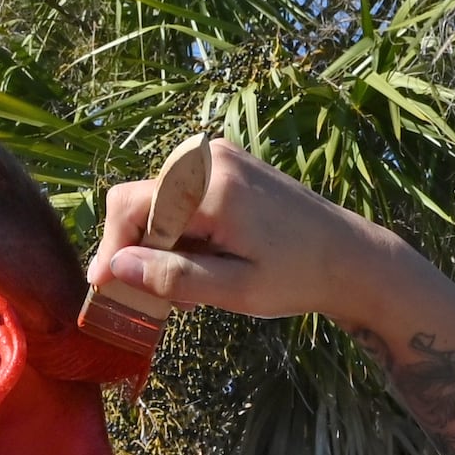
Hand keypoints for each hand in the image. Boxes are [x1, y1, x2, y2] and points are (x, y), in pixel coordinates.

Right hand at [88, 138, 422, 333]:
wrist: (351, 256)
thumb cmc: (299, 278)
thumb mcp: (234, 290)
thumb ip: (172, 278)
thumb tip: (114, 270)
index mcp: (211, 188)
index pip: (131, 207)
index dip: (111, 247)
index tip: (103, 287)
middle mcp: (210, 159)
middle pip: (140, 199)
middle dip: (138, 249)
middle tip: (160, 298)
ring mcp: (219, 156)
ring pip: (158, 199)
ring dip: (161, 244)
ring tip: (192, 288)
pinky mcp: (228, 163)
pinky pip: (182, 194)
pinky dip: (182, 230)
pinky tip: (206, 262)